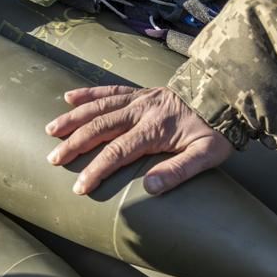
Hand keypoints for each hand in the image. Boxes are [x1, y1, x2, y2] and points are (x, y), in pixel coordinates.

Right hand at [46, 85, 233, 195]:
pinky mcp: (141, 92)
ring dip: (73, 119)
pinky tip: (69, 97)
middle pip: (100, 127)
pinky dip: (88, 93)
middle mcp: (142, 110)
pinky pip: (110, 89)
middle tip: (54, 160)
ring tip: (51, 131)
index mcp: (155, 129)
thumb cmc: (215, 130)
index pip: (118, 152)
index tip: (79, 187)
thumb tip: (149, 187)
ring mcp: (140, 98)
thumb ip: (178, 171)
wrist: (225, 96)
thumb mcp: (206, 155)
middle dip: (74, 144)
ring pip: (99, 107)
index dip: (96, 170)